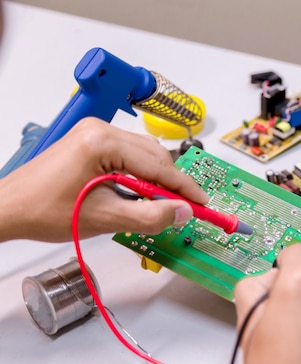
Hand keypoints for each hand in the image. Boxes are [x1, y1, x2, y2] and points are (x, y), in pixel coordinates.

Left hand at [0, 117, 207, 241]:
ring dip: (158, 179)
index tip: (203, 204)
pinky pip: (129, 154)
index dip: (185, 188)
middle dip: (173, 183)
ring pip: (144, 153)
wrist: (10, 207)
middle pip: (155, 154)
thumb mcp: (104, 219)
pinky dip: (142, 174)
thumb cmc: (44, 210)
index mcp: (101, 142)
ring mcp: (95, 132)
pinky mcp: (92, 141)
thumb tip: (182, 212)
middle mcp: (100, 129)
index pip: (158, 165)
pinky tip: (143, 193)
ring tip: (164, 205)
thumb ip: (149, 217)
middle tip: (187, 209)